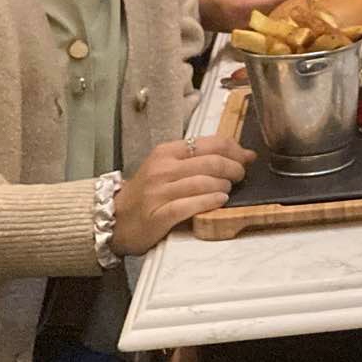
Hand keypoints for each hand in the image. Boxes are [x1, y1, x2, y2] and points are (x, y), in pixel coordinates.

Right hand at [111, 135, 255, 255]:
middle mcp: (162, 169)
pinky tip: (220, 202)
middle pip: (211, 162)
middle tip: (240, 177)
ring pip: (203, 182)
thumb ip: (199, 160)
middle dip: (234, 169)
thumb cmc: (147, 193)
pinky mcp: (159, 215)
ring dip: (224, 187)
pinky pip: (190, 205)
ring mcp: (159, 192)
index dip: (235, 149)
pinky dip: (210, 202)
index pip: (210, 143)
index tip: (247, 158)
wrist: (114, 218)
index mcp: (166, 152)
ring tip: (227, 191)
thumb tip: (243, 155)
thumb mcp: (167, 168)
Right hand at [198, 0, 293, 32]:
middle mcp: (252, 24)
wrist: (197, 12)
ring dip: (284, 4)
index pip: (277, 1)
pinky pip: (271, 24)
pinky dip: (277, 12)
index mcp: (246, 10)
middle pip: (281, 12)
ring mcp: (253, 32)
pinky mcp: (252, 34)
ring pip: (278, 19)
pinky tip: (275, 3)